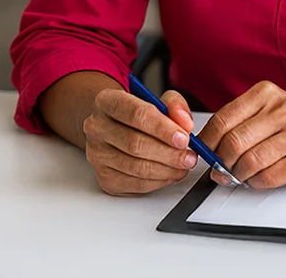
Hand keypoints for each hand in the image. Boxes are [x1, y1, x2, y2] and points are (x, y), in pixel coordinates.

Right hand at [82, 87, 198, 195]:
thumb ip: (174, 106)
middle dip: (168, 153)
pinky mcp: (104, 178)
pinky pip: (135, 185)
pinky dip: (158, 182)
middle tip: (189, 156)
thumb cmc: (137, 115)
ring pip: (136, 167)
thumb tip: (185, 124)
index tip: (184, 138)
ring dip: (166, 169)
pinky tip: (169, 173)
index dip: (162, 128)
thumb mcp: (157, 100)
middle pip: (135, 144)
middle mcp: (96, 127)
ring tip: (183, 165)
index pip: (135, 114)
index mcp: (107, 101)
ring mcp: (97, 155)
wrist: (115, 128)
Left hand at [199, 81, 285, 188]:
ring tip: (242, 175)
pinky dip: (257, 183)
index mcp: (266, 93)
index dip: (208, 142)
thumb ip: (243, 123)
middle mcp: (282, 109)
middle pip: (234, 142)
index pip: (223, 119)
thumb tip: (209, 147)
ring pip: (250, 161)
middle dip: (222, 162)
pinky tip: (259, 179)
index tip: (205, 153)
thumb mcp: (272, 109)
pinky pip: (270, 176)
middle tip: (222, 170)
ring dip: (240, 175)